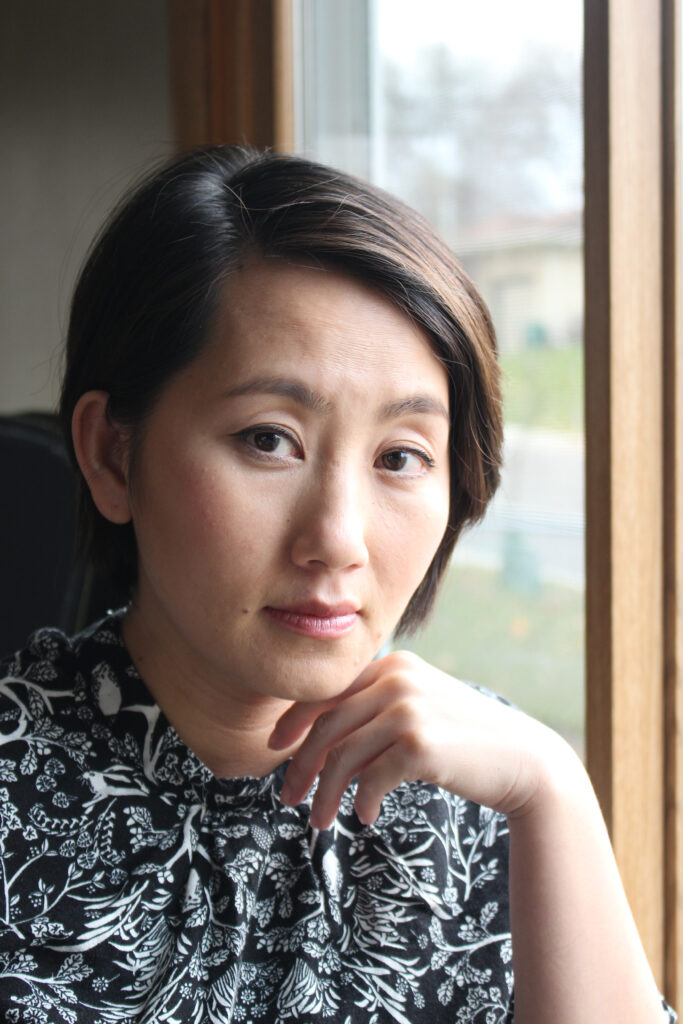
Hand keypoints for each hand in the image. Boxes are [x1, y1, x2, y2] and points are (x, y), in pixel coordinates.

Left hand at [269, 650, 571, 829]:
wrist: (523, 760)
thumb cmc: (463, 739)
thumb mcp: (417, 707)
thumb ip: (374, 707)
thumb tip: (315, 737)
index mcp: (392, 664)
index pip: (327, 691)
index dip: (294, 721)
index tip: (276, 749)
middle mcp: (397, 679)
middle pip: (326, 725)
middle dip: (300, 766)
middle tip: (287, 798)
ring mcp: (408, 709)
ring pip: (342, 756)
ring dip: (325, 795)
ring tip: (319, 821)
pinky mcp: (419, 744)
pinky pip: (370, 779)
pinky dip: (361, 802)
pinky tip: (365, 816)